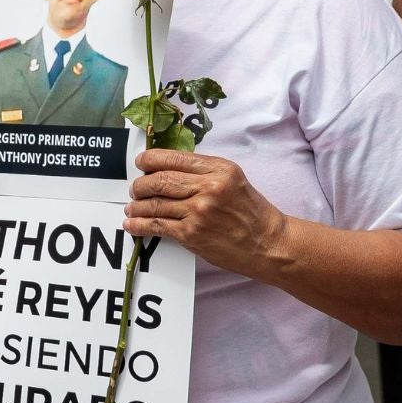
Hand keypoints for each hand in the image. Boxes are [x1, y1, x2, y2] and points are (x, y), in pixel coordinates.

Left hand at [123, 150, 286, 275]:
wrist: (269, 245)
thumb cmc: (251, 212)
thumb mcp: (233, 180)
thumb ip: (203, 171)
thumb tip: (166, 167)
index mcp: (219, 169)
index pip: (173, 158)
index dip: (149, 160)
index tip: (141, 162)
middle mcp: (208, 187)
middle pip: (158, 180)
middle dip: (140, 185)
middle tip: (135, 189)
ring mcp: (199, 211)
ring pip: (153, 203)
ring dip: (136, 206)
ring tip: (132, 208)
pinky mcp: (192, 233)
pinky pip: (156, 225)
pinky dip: (139, 225)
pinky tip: (132, 224)